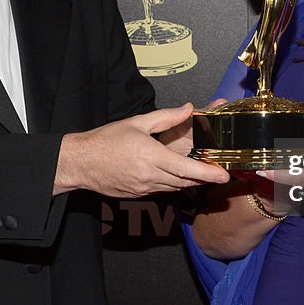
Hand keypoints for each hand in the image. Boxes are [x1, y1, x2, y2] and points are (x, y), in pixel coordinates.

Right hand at [55, 104, 229, 196]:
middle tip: (216, 172)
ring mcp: (143, 188)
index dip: (207, 174)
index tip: (223, 176)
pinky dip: (171, 183)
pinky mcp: (138, 195)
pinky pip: (161, 190)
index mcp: (151, 156)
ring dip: (188, 181)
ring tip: (199, 172)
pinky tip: (173, 174)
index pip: (186, 169)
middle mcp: (149, 176)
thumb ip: (165, 117)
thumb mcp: (136, 122)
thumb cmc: (105, 141)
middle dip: (202, 178)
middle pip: (185, 181)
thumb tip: (187, 109)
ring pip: (174, 187)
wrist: (81, 162)